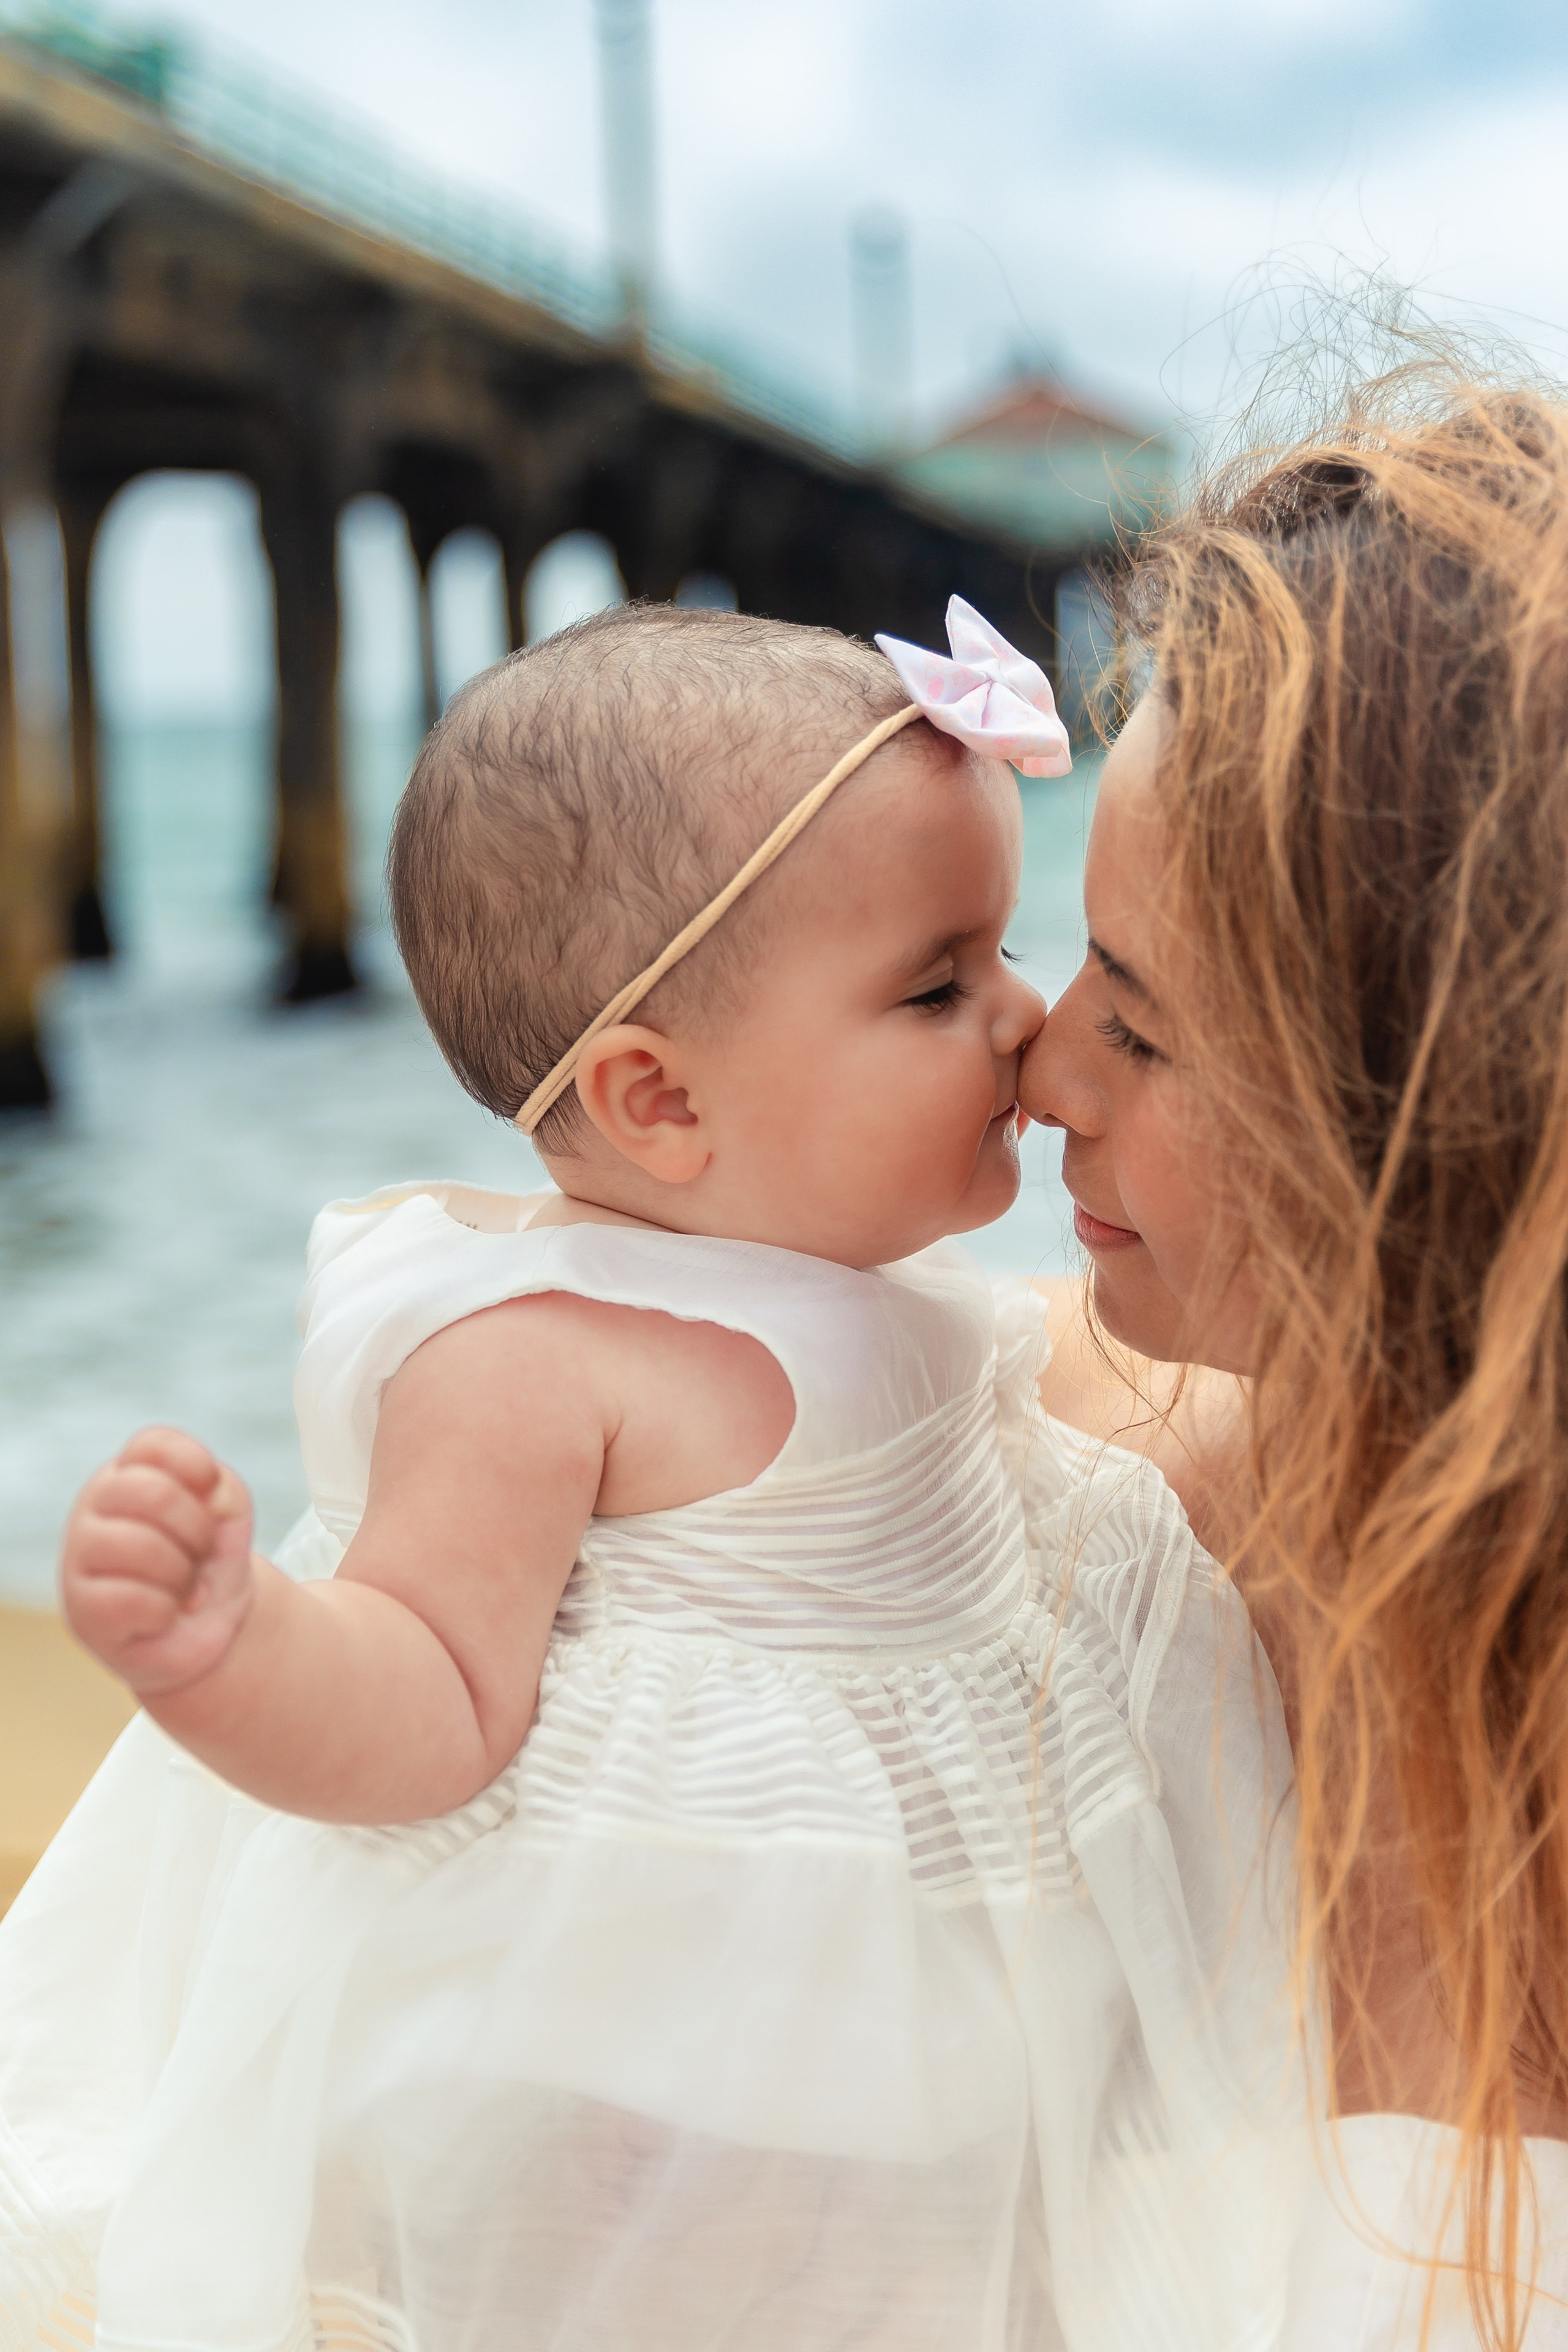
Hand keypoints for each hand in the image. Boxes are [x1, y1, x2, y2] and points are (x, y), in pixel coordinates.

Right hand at [61, 1427, 256, 1695]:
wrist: (203, 1628)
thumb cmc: (209, 1560)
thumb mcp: (229, 1516)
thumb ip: (223, 1490)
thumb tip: (208, 1496)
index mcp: (129, 1472)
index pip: (153, 1445)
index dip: (196, 1467)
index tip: (216, 1501)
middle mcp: (95, 1505)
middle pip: (153, 1493)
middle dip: (197, 1530)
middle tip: (201, 1554)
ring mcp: (81, 1555)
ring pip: (140, 1546)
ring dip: (182, 1574)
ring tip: (185, 1589)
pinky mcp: (81, 1608)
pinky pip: (131, 1599)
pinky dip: (165, 1611)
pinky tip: (164, 1615)